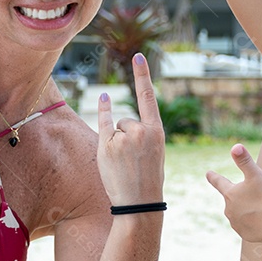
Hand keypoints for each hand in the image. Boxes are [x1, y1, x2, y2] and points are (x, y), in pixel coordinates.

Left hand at [96, 53, 165, 205]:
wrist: (140, 204)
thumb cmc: (147, 179)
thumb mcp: (153, 153)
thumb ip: (142, 135)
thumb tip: (120, 119)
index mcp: (157, 132)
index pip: (148, 97)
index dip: (142, 75)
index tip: (137, 56)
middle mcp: (141, 130)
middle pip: (126, 121)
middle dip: (126, 137)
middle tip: (132, 161)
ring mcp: (123, 137)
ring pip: (116, 129)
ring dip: (116, 143)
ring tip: (123, 165)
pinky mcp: (107, 145)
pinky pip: (104, 124)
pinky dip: (103, 112)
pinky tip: (104, 97)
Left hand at [206, 143, 261, 241]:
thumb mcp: (255, 174)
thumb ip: (244, 161)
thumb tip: (235, 146)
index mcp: (230, 194)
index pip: (220, 182)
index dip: (214, 177)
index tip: (208, 173)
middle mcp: (229, 210)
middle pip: (231, 200)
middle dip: (239, 198)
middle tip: (254, 195)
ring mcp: (236, 224)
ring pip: (239, 215)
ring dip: (246, 211)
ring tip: (261, 209)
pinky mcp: (246, 234)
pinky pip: (248, 227)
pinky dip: (253, 224)